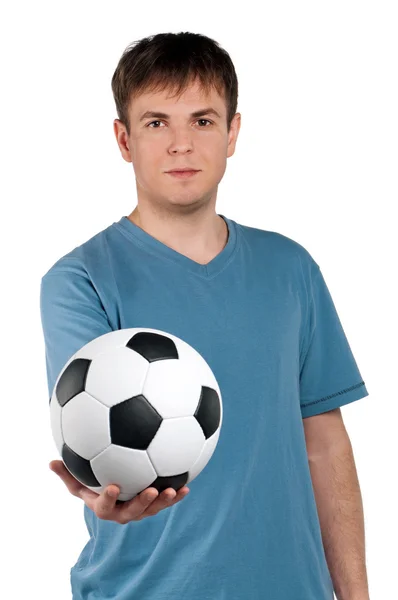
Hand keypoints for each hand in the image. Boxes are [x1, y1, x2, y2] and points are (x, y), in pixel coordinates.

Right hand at [49, 460, 189, 523]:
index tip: (113, 486)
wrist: (112, 493)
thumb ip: (66, 473)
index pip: (103, 507)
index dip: (108, 499)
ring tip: (172, 490)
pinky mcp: (153, 504)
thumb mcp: (78, 479)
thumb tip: (51, 461)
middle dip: (142, 503)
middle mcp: (122, 511)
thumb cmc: (92, 482)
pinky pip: (165, 502)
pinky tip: (186, 486)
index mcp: (103, 506)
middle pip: (132, 512)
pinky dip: (176, 496)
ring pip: (152, 509)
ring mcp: (139, 510)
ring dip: (163, 501)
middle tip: (151, 490)